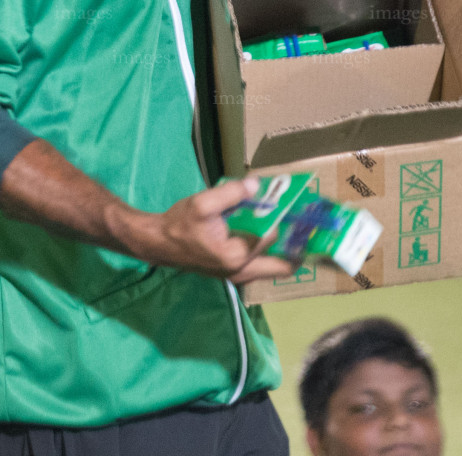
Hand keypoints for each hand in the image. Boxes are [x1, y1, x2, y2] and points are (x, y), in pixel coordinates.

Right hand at [115, 176, 298, 283]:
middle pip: (284, 267)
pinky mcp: (235, 273)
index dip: (283, 219)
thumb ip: (231, 194)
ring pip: (274, 267)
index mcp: (236, 256)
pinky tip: (267, 229)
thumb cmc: (178, 225)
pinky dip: (270, 250)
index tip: (293, 204)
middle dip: (296, 246)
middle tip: (303, 224)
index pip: (272, 237)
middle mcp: (242, 272)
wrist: (158, 244)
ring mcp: (239, 276)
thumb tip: (256, 185)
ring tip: (289, 224)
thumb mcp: (201, 204)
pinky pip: (262, 264)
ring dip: (284, 249)